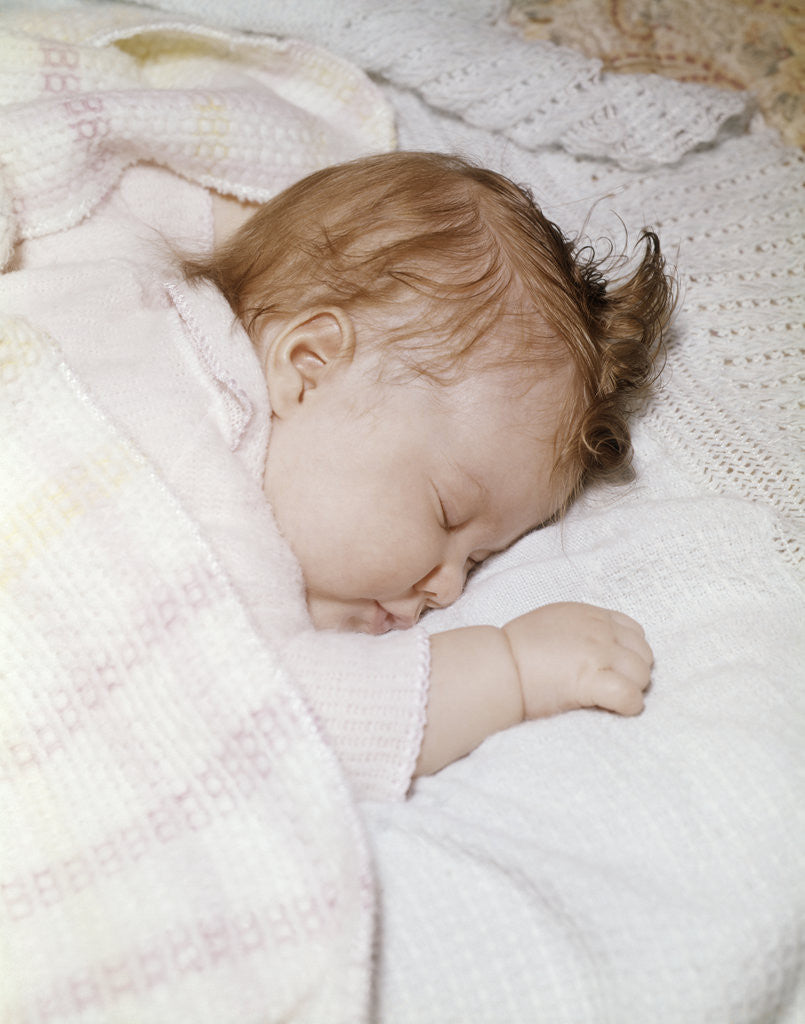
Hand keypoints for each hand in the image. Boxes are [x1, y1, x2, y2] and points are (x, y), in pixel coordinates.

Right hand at [502, 602, 652, 719]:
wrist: (497, 666)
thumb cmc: (513, 650)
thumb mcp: (550, 623)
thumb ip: (578, 631)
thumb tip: (589, 652)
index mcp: (588, 615)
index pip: (633, 631)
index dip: (629, 653)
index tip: (615, 669)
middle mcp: (599, 630)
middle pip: (643, 653)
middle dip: (634, 672)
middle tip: (614, 687)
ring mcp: (598, 653)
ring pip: (641, 674)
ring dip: (633, 689)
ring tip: (613, 700)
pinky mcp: (593, 680)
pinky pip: (630, 695)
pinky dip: (629, 705)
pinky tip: (618, 709)